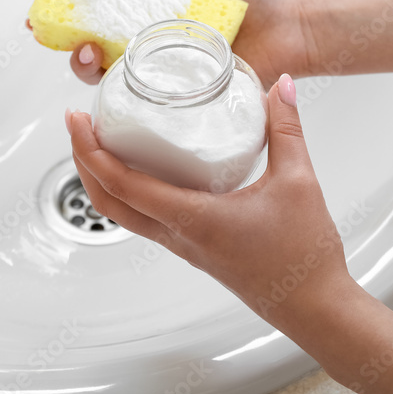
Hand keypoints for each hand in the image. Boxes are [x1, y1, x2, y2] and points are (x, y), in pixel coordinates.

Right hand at [58, 0, 316, 88]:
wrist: (292, 26)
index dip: (69, 21)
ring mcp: (171, 77)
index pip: (100, 22)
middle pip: (98, 58)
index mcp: (152, 19)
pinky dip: (134, 103)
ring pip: (119, 84)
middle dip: (74, 50)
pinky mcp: (189, 101)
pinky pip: (157, 107)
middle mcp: (157, 50)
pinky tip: (123, 92)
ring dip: (95, 74)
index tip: (44, 16)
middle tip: (73, 41)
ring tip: (93, 57)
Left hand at [66, 74, 352, 326]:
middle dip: (84, 163)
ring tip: (105, 142)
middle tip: (80, 125)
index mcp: (193, 219)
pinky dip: (132, 192)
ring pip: (125, 214)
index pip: (122, 186)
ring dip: (104, 179)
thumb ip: (286, 129)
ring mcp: (185, 246)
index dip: (91, 151)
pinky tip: (150, 169)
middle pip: (109, 203)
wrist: (315, 306)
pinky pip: (149, 219)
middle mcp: (179, 236)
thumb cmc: (303, 257)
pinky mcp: (196, 249)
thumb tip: (282, 87)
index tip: (78, 120)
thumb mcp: (298, 181)